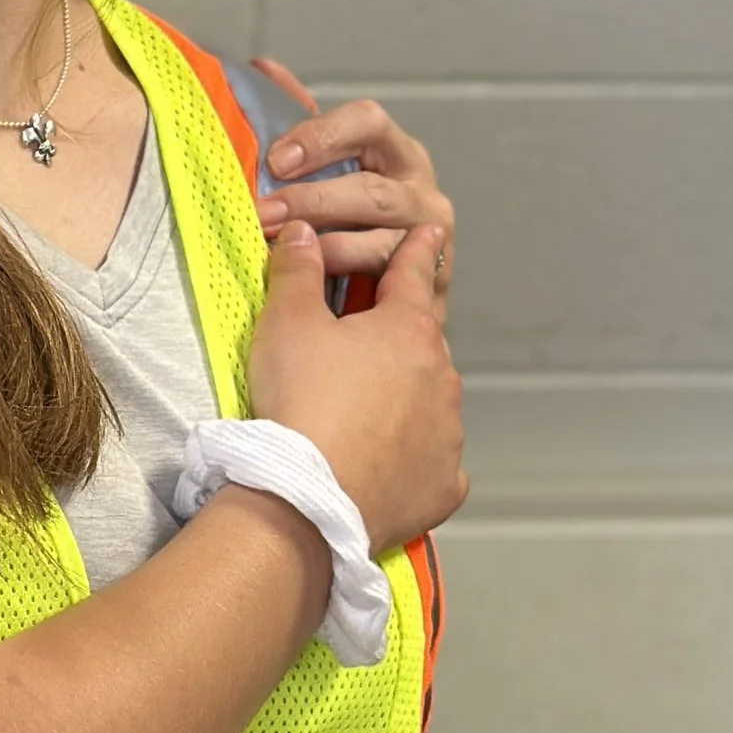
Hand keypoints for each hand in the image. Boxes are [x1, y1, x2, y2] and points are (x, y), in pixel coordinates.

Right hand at [245, 219, 465, 552]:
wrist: (306, 499)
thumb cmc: (300, 406)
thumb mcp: (285, 323)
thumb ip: (295, 271)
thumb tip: (301, 234)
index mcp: (408, 330)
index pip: (415, 274)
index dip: (416, 249)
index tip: (431, 233)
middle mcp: (441, 378)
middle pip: (421, 346)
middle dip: (396, 345)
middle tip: (359, 355)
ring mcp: (447, 434)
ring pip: (430, 405)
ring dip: (404, 404)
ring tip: (358, 418)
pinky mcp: (442, 485)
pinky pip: (433, 466)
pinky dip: (412, 462)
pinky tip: (383, 466)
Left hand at [248, 59, 455, 299]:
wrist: (392, 289)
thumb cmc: (349, 217)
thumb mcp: (327, 163)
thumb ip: (299, 119)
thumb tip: (263, 67)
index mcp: (393, 149)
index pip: (367, 122)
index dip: (320, 136)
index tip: (276, 160)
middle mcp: (419, 189)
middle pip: (367, 190)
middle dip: (310, 202)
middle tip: (262, 215)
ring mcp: (427, 239)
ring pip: (375, 242)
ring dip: (322, 249)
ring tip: (279, 254)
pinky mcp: (427, 285)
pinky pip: (381, 284)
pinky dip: (342, 284)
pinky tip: (309, 289)